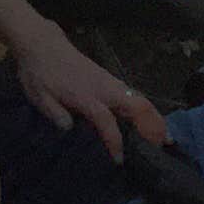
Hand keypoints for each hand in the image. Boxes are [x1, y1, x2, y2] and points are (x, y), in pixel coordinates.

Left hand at [11, 32, 165, 159]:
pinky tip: (149, 118)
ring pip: (139, 98)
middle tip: (162, 145)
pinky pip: (133, 94)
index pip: (106, 121)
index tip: (119, 159)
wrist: (41, 44)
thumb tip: (69, 129)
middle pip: (136, 105)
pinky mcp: (109, 78)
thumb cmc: (38, 72)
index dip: (115, 141)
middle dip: (151, 125)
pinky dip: (146, 108)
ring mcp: (109, 80)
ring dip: (154, 116)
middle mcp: (103, 87)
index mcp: (85, 96)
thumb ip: (55, 113)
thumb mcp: (38, 95)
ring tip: (164, 135)